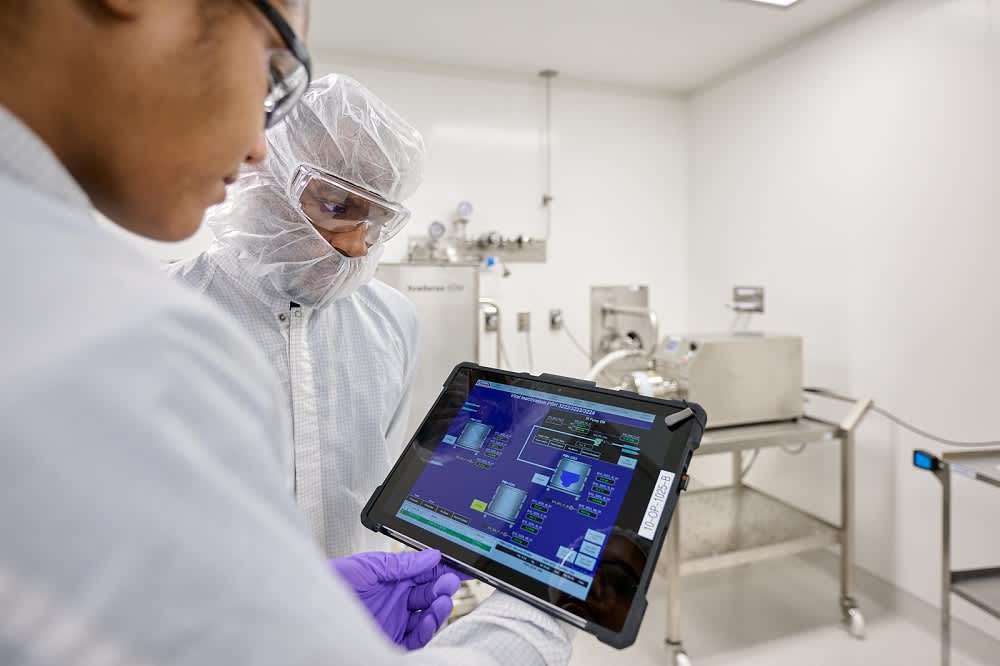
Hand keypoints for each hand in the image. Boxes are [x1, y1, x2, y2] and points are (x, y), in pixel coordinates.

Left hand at [330, 549, 461, 649]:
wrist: (310, 607)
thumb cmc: (332, 582)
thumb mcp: (369, 566)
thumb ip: (402, 563)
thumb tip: (431, 555)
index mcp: (392, 578)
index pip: (425, 574)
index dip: (442, 570)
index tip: (458, 566)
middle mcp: (396, 600)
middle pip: (429, 594)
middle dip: (443, 587)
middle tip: (451, 582)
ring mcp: (394, 620)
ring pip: (426, 617)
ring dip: (438, 608)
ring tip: (442, 601)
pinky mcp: (391, 639)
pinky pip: (416, 638)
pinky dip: (427, 629)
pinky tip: (430, 618)